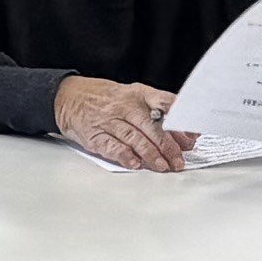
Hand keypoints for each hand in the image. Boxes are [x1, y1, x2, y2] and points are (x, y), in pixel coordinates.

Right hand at [54, 76, 191, 171]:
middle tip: (178, 160)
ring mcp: (109, 120)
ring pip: (134, 138)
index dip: (181, 121)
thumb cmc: (108, 99)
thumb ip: (160, 114)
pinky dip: (125, 156)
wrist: (70, 96)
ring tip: (162, 167)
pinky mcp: (95, 135)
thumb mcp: (134, 97)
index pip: (166, 103)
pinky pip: (112, 146)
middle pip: (151, 125)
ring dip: (151, 154)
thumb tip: (187, 137)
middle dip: (168, 145)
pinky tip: (135, 164)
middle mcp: (125, 106)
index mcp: (139, 94)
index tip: (191, 136)